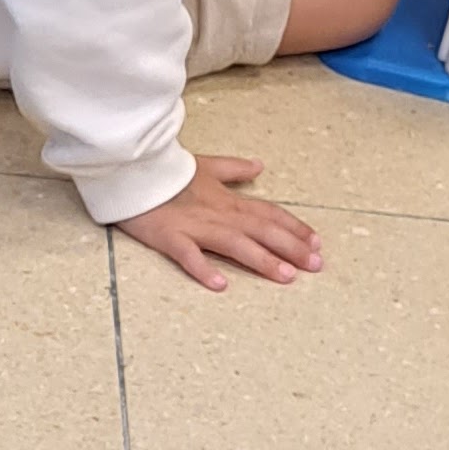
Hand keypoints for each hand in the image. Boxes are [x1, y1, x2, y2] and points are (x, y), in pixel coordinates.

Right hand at [114, 154, 323, 290]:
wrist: (132, 169)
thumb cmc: (166, 171)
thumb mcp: (205, 165)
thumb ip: (233, 169)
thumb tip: (258, 167)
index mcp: (227, 200)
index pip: (269, 214)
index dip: (294, 228)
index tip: (316, 243)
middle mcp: (218, 214)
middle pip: (261, 231)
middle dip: (291, 248)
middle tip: (316, 266)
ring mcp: (194, 226)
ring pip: (235, 244)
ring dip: (262, 260)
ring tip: (286, 276)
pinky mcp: (169, 237)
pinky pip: (188, 255)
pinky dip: (204, 269)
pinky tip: (221, 284)